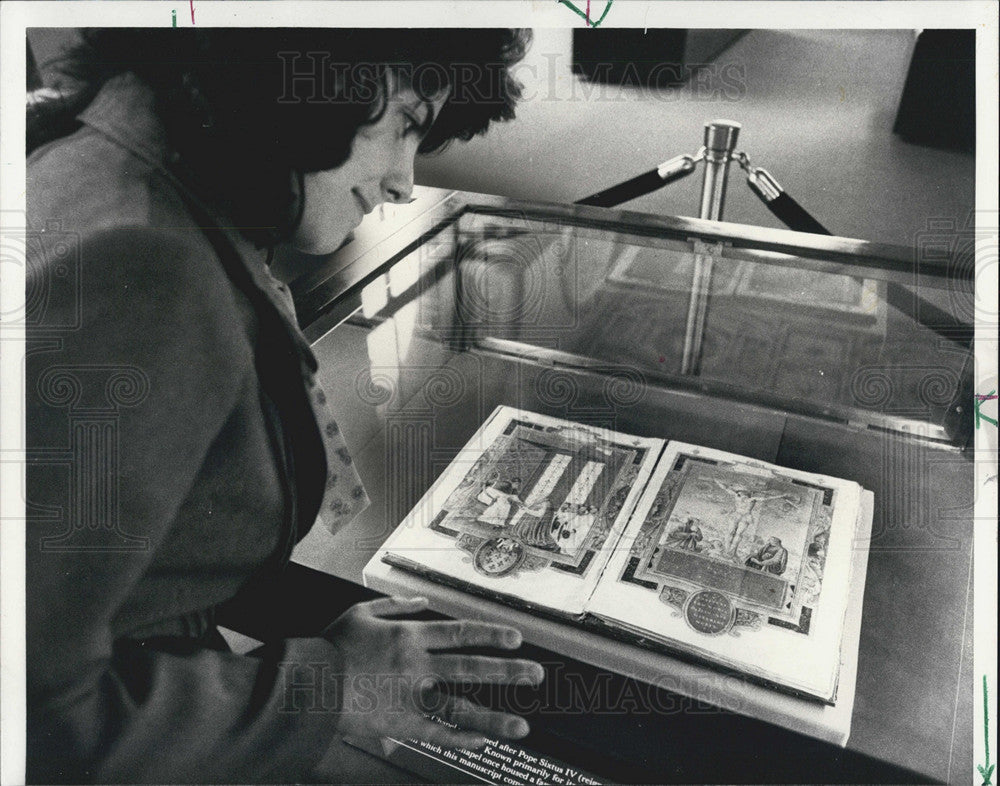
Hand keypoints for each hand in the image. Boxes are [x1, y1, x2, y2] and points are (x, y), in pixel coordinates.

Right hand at [323, 596, 542, 748]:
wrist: (306, 684)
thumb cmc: (331, 647)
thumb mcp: (362, 613)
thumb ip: (395, 606)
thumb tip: (421, 601)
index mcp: (410, 637)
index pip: (460, 633)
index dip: (490, 635)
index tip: (516, 638)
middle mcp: (417, 666)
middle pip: (471, 668)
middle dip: (508, 671)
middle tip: (536, 675)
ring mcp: (410, 698)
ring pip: (460, 707)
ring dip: (494, 716)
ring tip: (523, 726)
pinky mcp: (399, 725)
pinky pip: (436, 733)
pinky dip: (460, 738)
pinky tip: (482, 741)